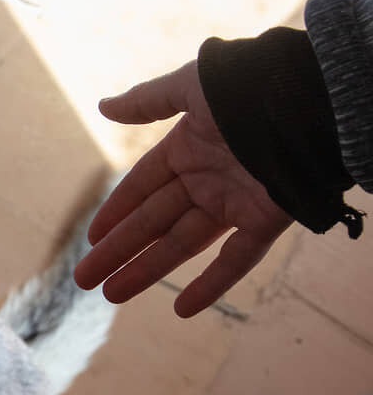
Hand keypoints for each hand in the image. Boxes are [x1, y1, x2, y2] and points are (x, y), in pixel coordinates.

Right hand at [74, 61, 292, 317]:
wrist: (311, 98)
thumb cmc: (250, 84)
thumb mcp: (190, 87)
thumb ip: (148, 102)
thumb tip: (103, 107)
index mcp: (187, 149)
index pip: (141, 188)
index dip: (115, 213)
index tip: (91, 240)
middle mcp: (206, 180)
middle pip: (152, 223)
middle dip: (118, 252)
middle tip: (84, 280)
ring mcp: (235, 203)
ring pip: (182, 245)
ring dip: (147, 271)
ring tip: (112, 295)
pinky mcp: (266, 221)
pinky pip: (235, 259)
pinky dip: (211, 285)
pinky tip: (181, 310)